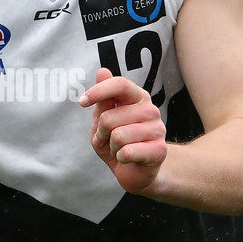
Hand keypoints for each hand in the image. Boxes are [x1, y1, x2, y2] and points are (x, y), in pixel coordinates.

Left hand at [80, 68, 167, 193]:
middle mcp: (151, 110)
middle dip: (101, 132)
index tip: (82, 102)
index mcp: (137, 97)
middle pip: (109, 117)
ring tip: (120, 149)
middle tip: (110, 139)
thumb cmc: (117, 142)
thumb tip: (102, 71)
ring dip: (112, 147)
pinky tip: (128, 158)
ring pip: (117, 136)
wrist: (135, 171)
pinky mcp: (160, 150)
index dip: (99, 91)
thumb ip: (103, 99)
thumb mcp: (103, 120)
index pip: (120, 84)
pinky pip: (127, 152)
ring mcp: (158, 130)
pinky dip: (120, 158)